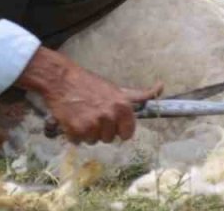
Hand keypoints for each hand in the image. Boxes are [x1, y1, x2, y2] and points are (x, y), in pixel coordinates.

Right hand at [40, 62, 161, 144]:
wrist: (63, 81)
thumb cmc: (91, 84)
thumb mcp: (118, 90)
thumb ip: (139, 95)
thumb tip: (161, 87)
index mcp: (122, 107)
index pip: (128, 134)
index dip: (120, 130)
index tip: (113, 124)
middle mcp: (109, 117)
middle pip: (110, 138)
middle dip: (103, 130)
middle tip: (94, 116)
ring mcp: (93, 125)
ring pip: (94, 141)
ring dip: (89, 133)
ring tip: (83, 117)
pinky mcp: (76, 130)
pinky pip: (79, 142)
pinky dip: (75, 135)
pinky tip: (73, 121)